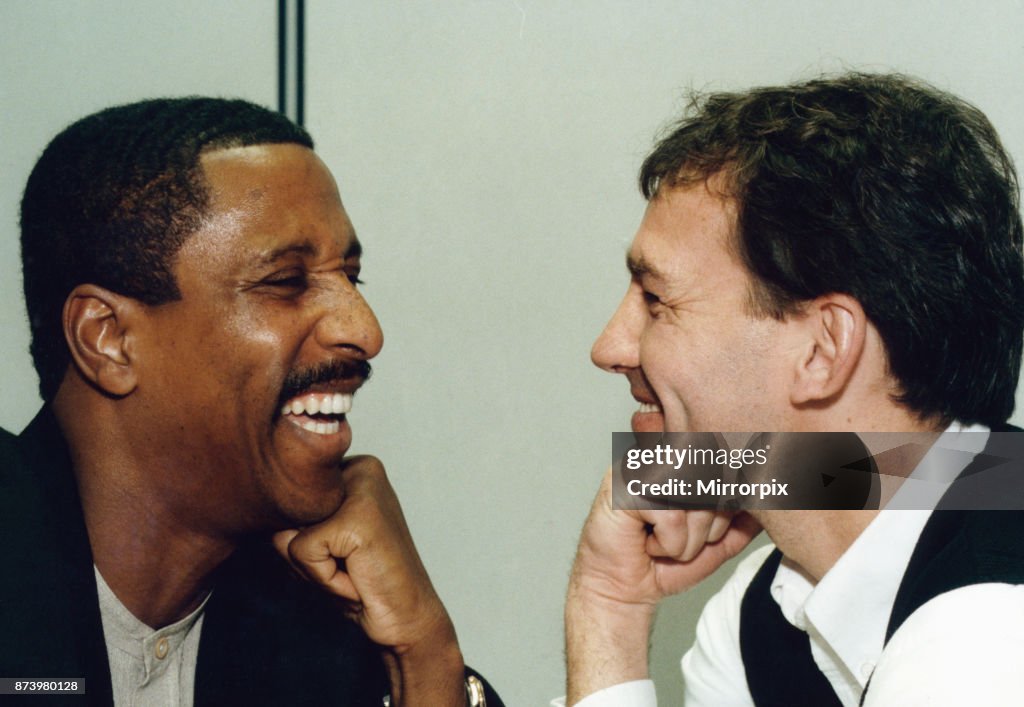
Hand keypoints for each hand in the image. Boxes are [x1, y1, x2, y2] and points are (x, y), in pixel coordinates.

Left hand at [273, 455, 464, 705]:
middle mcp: (362, 469)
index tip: (346, 554)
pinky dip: (323, 579)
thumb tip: (277, 527)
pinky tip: (358, 581)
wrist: (410, 619)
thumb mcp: (319, 548)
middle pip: (286, 515)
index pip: (290, 501)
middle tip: (350, 566)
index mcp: (354, 469)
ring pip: (289, 534)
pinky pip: (302, 552)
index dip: (304, 541)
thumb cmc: (364, 584)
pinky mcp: (356, 519)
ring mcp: (362, 490)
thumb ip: (288, 527)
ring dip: (313, 569)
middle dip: (306, 555)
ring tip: (353, 572)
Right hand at [565, 467, 759, 703]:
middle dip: (708, 530)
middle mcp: (663, 455)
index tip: (705, 532)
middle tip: (679, 542)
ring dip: (688, 540)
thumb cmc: (663, 562)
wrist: (622, 589)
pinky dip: (668, 544)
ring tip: (663, 543)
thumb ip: (743, 519)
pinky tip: (647, 544)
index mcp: (683, 460)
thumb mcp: (717, 541)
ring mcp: (642, 466)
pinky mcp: (625, 486)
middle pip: (717, 487)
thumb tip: (776, 498)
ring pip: (696, 502)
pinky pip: (672, 519)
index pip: (729, 471)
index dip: (727, 511)